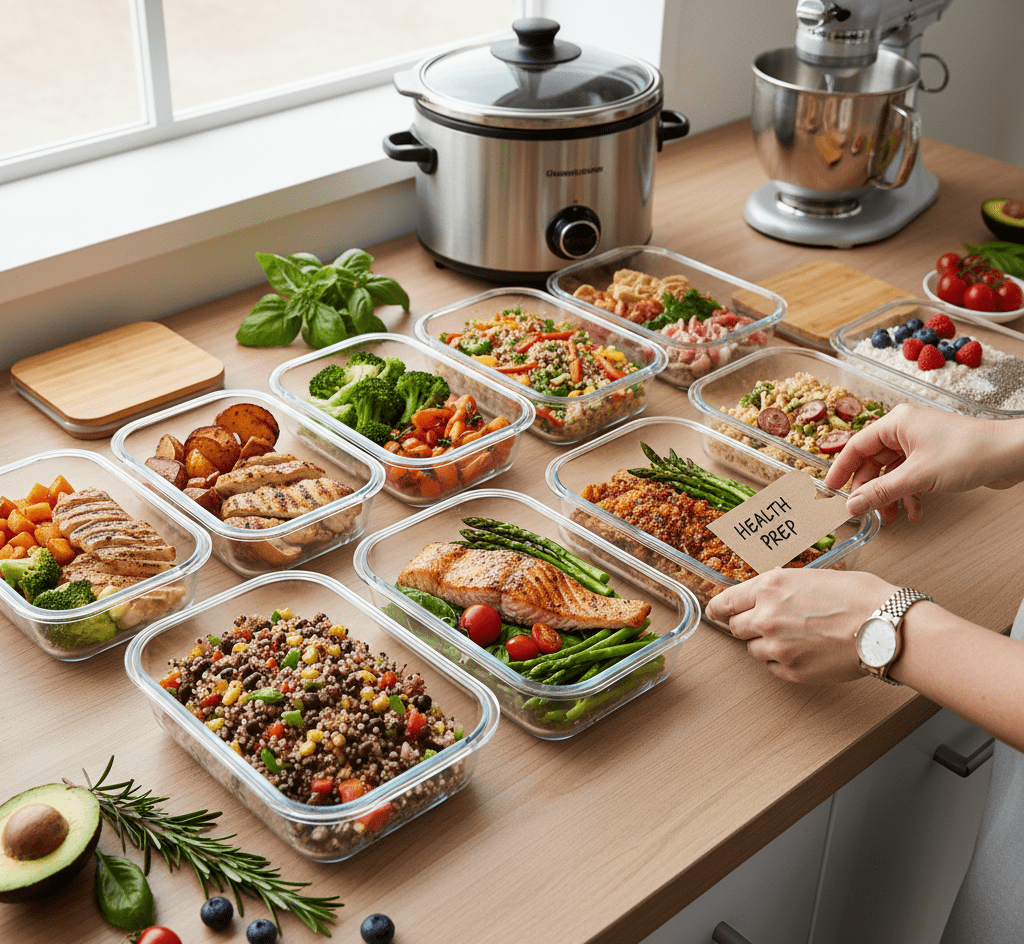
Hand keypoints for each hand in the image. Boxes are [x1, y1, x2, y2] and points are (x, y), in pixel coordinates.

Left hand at [704, 569, 896, 683]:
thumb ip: (781, 589)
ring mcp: (777, 647)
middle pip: (737, 628)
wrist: (884, 626)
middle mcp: (766, 616)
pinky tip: (805, 652)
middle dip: (749, 626)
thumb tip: (768, 597)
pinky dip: (782, 661)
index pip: (725, 602)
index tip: (716, 613)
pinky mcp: (792, 671)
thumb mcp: (811, 577)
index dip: (719, 609)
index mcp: (769, 588)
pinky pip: (773, 667)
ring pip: (754, 650)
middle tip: (770, 624)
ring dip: (767, 644)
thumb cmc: (859, 596)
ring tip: (797, 637)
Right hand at [824, 405, 1023, 523]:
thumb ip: (880, 492)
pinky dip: (908, 494)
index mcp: (896, 423)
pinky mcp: (935, 456)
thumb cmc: (970, 452)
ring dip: (889, 496)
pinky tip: (914, 511)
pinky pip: (910, 476)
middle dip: (869, 489)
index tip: (830, 489)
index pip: (856, 446)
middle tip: (863, 510)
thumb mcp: (917, 477)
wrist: (1012, 454)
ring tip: (889, 517)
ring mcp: (921, 443)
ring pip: (891, 472)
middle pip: (873, 462)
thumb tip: (852, 505)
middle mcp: (905, 430)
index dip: (841, 469)